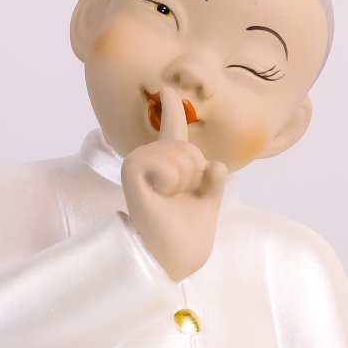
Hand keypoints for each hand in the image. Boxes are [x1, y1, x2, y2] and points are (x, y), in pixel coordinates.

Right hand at [121, 119, 227, 283]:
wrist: (175, 257)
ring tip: (169, 198)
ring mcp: (138, 164)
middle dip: (197, 174)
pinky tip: (160, 194)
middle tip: (180, 198)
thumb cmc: (187, 235)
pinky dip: (172, 180)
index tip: (169, 90)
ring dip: (186, 180)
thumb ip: (214, 181)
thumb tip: (216, 165)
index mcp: (169, 166)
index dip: (172, 110)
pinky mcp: (131, 171)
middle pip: (190, 148)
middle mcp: (150, 161)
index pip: (172, 131)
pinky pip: (166, 160)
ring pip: (182, 153)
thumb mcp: (208, 202)